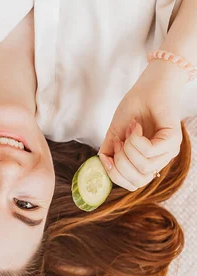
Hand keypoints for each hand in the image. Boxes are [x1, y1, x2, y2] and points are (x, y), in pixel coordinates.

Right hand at [98, 62, 185, 190]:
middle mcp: (160, 160)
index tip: (110, 152)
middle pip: (138, 181)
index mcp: (147, 162)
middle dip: (120, 163)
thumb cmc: (132, 110)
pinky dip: (136, 139)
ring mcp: (169, 151)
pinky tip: (136, 127)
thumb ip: (108, 154)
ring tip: (129, 131)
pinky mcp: (173, 139)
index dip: (115, 173)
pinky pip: (149, 151)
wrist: (147, 89)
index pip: (133, 185)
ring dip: (128, 148)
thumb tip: (102, 167)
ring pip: (143, 166)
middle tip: (118, 143)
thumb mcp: (114, 135)